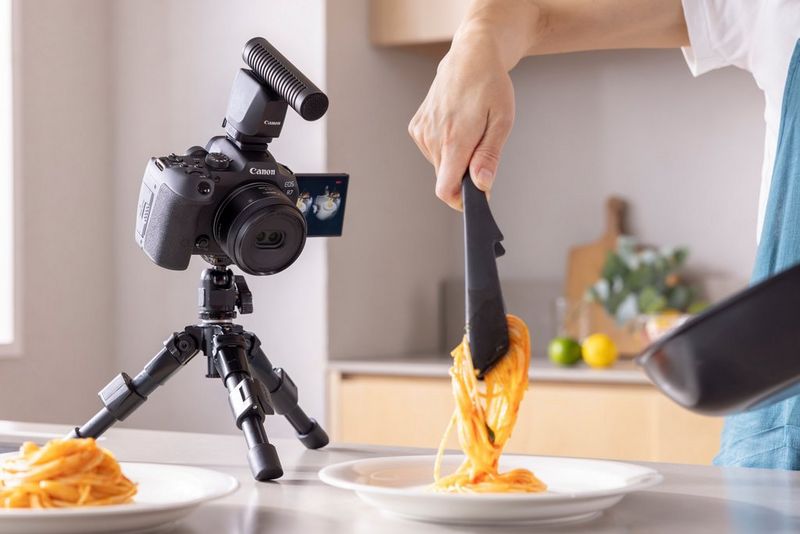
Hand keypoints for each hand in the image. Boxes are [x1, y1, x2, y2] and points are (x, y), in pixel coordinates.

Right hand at [409, 31, 514, 209]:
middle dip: (465, 175)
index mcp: (454, 139)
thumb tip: (481, 185)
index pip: (445, 190)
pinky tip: (456, 124)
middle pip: (446, 179)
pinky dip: (447, 147)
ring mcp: (422, 133)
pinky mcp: (417, 128)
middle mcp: (432, 138)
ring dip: (456, 159)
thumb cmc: (490, 85)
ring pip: (440, 166)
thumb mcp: (502, 121)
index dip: (461, 201)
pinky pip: (433, 152)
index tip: (476, 197)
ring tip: (470, 130)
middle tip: (482, 149)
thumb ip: (489, 156)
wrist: (470, 56)